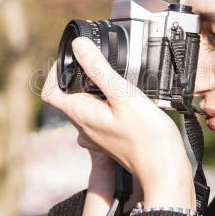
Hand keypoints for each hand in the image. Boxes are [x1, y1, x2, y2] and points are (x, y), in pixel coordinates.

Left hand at [42, 37, 195, 210]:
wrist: (164, 169)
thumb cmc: (147, 136)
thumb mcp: (123, 94)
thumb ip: (98, 68)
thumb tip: (78, 46)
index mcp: (81, 114)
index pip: (49, 92)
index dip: (55, 71)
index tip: (72, 58)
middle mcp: (85, 127)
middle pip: (67, 97)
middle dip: (77, 76)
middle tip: (95, 61)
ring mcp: (98, 135)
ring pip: (85, 106)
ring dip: (93, 89)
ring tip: (113, 76)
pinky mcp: (112, 138)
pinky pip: (100, 116)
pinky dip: (107, 102)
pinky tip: (126, 97)